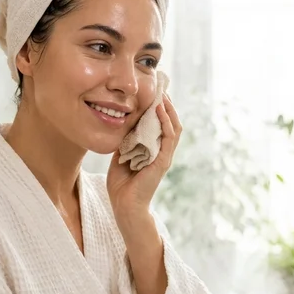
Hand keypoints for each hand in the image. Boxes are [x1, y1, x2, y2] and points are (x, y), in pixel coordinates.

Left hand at [107, 93, 181, 226]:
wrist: (124, 206)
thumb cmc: (121, 185)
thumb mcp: (120, 155)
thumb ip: (125, 141)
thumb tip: (122, 123)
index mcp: (153, 149)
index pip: (161, 124)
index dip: (159, 108)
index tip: (154, 91)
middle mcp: (161, 151)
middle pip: (170, 122)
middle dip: (167, 104)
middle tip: (161, 87)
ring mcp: (164, 156)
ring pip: (173, 127)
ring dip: (169, 110)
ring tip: (163, 94)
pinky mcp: (162, 162)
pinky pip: (168, 138)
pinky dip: (165, 122)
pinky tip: (160, 110)